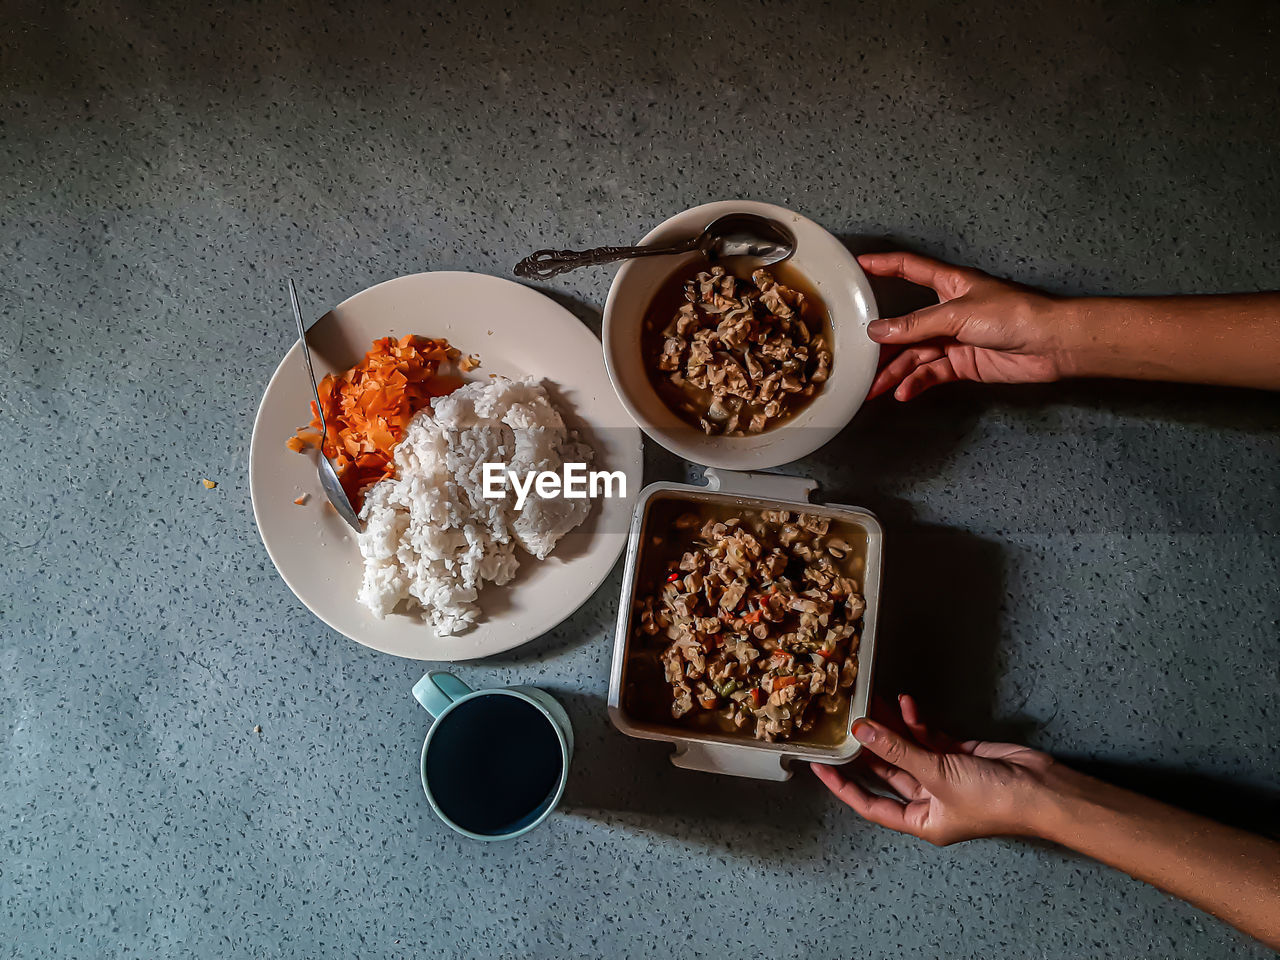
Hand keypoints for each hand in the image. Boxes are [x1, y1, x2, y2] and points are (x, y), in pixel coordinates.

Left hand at [812, 694, 1055, 844]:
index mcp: (921, 821)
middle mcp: (928, 801)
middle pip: (887, 773)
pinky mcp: (958, 756)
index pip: (870, 805)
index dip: (842, 787)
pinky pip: (929, 738)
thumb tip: (861, 730)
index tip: (819, 766)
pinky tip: (904, 704)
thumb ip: (897, 751)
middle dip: (867, 747)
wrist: (1042, 791)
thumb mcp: (937, 775)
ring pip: (906, 750)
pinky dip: (916, 722)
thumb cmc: (993, 800)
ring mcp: (943, 777)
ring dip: (890, 728)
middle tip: (843, 722)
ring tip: (869, 701)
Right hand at [859, 252, 1076, 399]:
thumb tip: (879, 331)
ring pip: (915, 355)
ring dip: (894, 371)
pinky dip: (916, 382)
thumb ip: (915, 325)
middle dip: (882, 342)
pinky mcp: (963, 363)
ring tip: (874, 387)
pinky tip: (903, 391)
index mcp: (950, 284)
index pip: (909, 269)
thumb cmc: (1016, 314)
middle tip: (857, 355)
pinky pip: (931, 373)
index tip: (859, 266)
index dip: (884, 266)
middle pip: (906, 325)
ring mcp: (955, 338)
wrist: (1051, 345)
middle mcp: (949, 311)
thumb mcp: (957, 314)